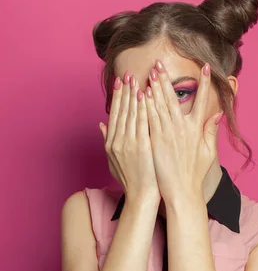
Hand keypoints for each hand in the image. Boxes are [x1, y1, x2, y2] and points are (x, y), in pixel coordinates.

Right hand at [99, 72, 159, 200]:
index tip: (119, 83)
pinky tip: (144, 95)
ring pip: (130, 114)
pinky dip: (142, 108)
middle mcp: (117, 141)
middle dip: (123, 91)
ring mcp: (129, 143)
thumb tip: (100, 125)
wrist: (141, 196)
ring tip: (135, 79)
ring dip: (132, 95)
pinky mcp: (141, 146)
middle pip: (120, 111)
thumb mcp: (113, 161)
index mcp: (111, 143)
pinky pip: (142, 122)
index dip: (116, 98)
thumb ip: (107, 141)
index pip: (114, 115)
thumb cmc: (132, 180)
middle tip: (126, 74)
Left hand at [142, 59, 222, 202]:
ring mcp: (169, 133)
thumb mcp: (208, 152)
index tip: (206, 67)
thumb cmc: (195, 173)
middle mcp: (183, 128)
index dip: (205, 83)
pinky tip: (143, 92)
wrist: (182, 191)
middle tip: (160, 63)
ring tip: (151, 70)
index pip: (202, 101)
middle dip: (167, 79)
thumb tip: (217, 115)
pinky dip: (147, 104)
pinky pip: (150, 118)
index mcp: (197, 129)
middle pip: (175, 98)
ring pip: (161, 105)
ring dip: (156, 86)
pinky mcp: (156, 140)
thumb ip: (211, 131)